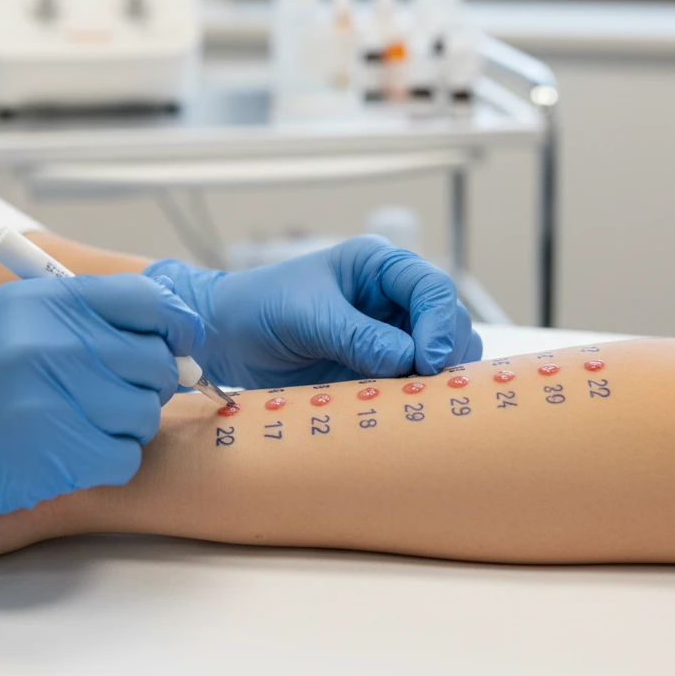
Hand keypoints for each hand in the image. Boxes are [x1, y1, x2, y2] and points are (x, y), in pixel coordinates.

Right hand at [0, 274, 201, 558]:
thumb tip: (165, 336)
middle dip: (150, 382)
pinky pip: (123, 457)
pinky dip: (108, 460)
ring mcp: (53, 400)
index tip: (178, 343)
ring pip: (144, 413)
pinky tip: (74, 453)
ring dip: (126, 425)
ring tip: (86, 424)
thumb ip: (83, 319)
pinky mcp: (52, 455)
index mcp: (47, 301)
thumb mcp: (9, 319)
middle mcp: (53, 343)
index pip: (148, 301)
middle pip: (154, 362)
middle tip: (121, 393)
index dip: (174, 324)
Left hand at [145, 235, 481, 387]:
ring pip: (441, 357)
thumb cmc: (257, 308)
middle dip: (444, 354)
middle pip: (448, 323)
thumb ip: (355, 335)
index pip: (432, 287)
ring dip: (435, 380)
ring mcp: (389, 336)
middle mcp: (392, 299)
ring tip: (411, 399)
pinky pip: (413, 384)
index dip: (440, 322)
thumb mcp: (304, 316)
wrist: (226, 340)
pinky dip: (415, 398)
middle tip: (422, 386)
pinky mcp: (379, 370)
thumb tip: (406, 359)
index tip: (427, 359)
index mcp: (377, 267)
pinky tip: (398, 408)